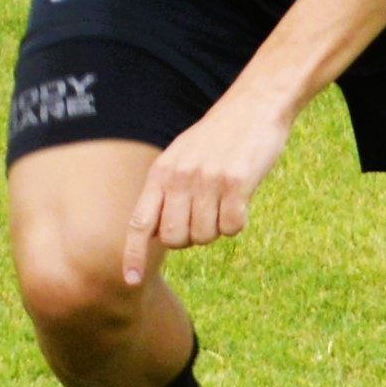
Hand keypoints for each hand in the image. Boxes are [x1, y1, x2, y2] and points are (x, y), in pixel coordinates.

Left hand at [119, 90, 295, 284]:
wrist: (254, 105)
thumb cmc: (217, 136)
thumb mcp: (180, 156)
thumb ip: (165, 190)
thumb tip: (154, 233)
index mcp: (161, 172)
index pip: (139, 222)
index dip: (133, 254)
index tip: (131, 281)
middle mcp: (180, 178)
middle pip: (175, 239)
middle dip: (190, 238)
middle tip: (205, 215)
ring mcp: (207, 181)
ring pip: (205, 237)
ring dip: (217, 228)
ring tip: (225, 200)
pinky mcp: (236, 183)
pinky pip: (232, 227)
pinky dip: (238, 222)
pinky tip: (242, 200)